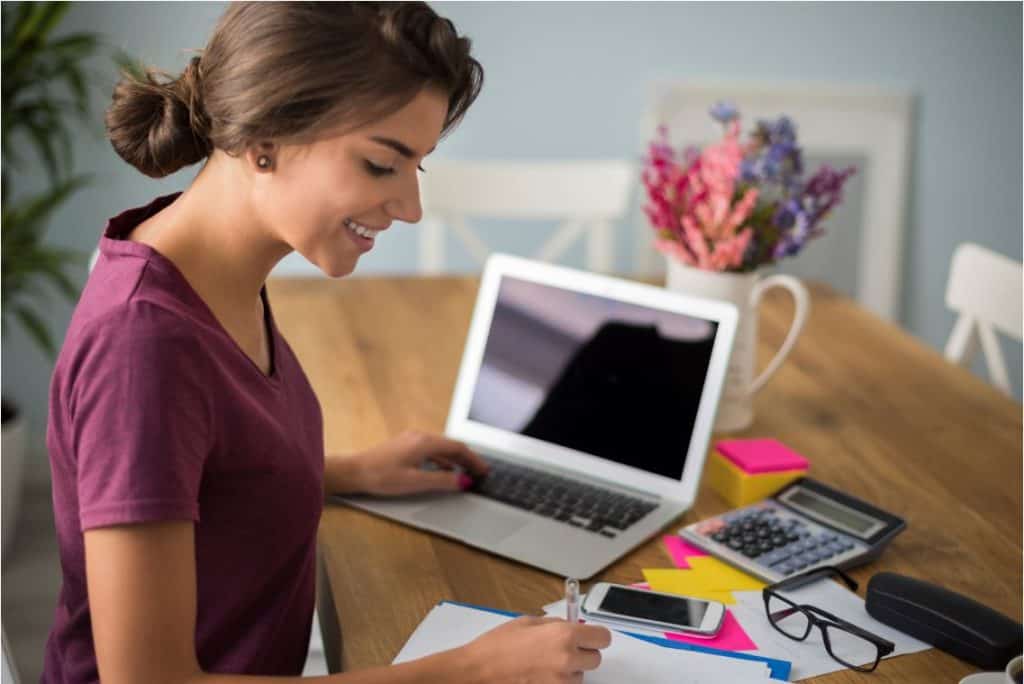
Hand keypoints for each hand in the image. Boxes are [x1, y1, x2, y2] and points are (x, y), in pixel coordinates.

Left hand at [328, 430, 489, 496]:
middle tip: (479, 472)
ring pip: (441, 448)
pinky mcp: (404, 446)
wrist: (354, 472)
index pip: (458, 448)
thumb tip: (463, 481)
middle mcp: (419, 437)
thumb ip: (442, 481)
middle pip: (451, 446)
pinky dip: (442, 460)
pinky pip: (430, 450)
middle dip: (467, 459)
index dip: (474, 460)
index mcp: (425, 442)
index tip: (484, 470)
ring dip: (455, 460)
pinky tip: (442, 471)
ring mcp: (411, 440)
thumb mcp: (416, 482)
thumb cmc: (380, 476)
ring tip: (464, 473)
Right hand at [459, 616, 610, 682]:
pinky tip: (539, 675)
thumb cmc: (497, 646)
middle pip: (595, 659)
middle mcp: (567, 660)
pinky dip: (558, 682)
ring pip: (580, 676)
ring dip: (570, 670)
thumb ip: (555, 624)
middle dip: (583, 653)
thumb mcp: (528, 622)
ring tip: (544, 664)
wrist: (478, 672)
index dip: (596, 636)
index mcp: (564, 636)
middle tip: (564, 649)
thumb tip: (571, 626)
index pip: (603, 638)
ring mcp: (561, 683)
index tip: (590, 636)